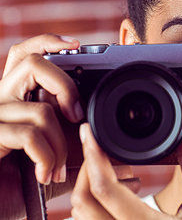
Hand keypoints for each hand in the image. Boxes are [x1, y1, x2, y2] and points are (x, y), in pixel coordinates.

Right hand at [0, 34, 82, 219]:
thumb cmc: (21, 183)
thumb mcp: (57, 161)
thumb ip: (83, 153)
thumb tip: (126, 165)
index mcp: (15, 97)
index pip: (24, 54)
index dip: (47, 41)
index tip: (76, 45)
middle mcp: (0, 100)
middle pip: (33, 65)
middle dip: (66, 88)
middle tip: (78, 116)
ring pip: (41, 108)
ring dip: (59, 144)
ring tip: (56, 169)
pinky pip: (28, 134)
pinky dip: (46, 157)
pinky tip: (44, 175)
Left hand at [70, 111, 181, 219]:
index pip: (104, 189)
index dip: (93, 155)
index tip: (90, 133)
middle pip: (82, 202)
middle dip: (87, 169)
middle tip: (103, 147)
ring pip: (81, 217)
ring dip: (92, 188)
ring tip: (123, 172)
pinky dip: (98, 204)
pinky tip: (127, 193)